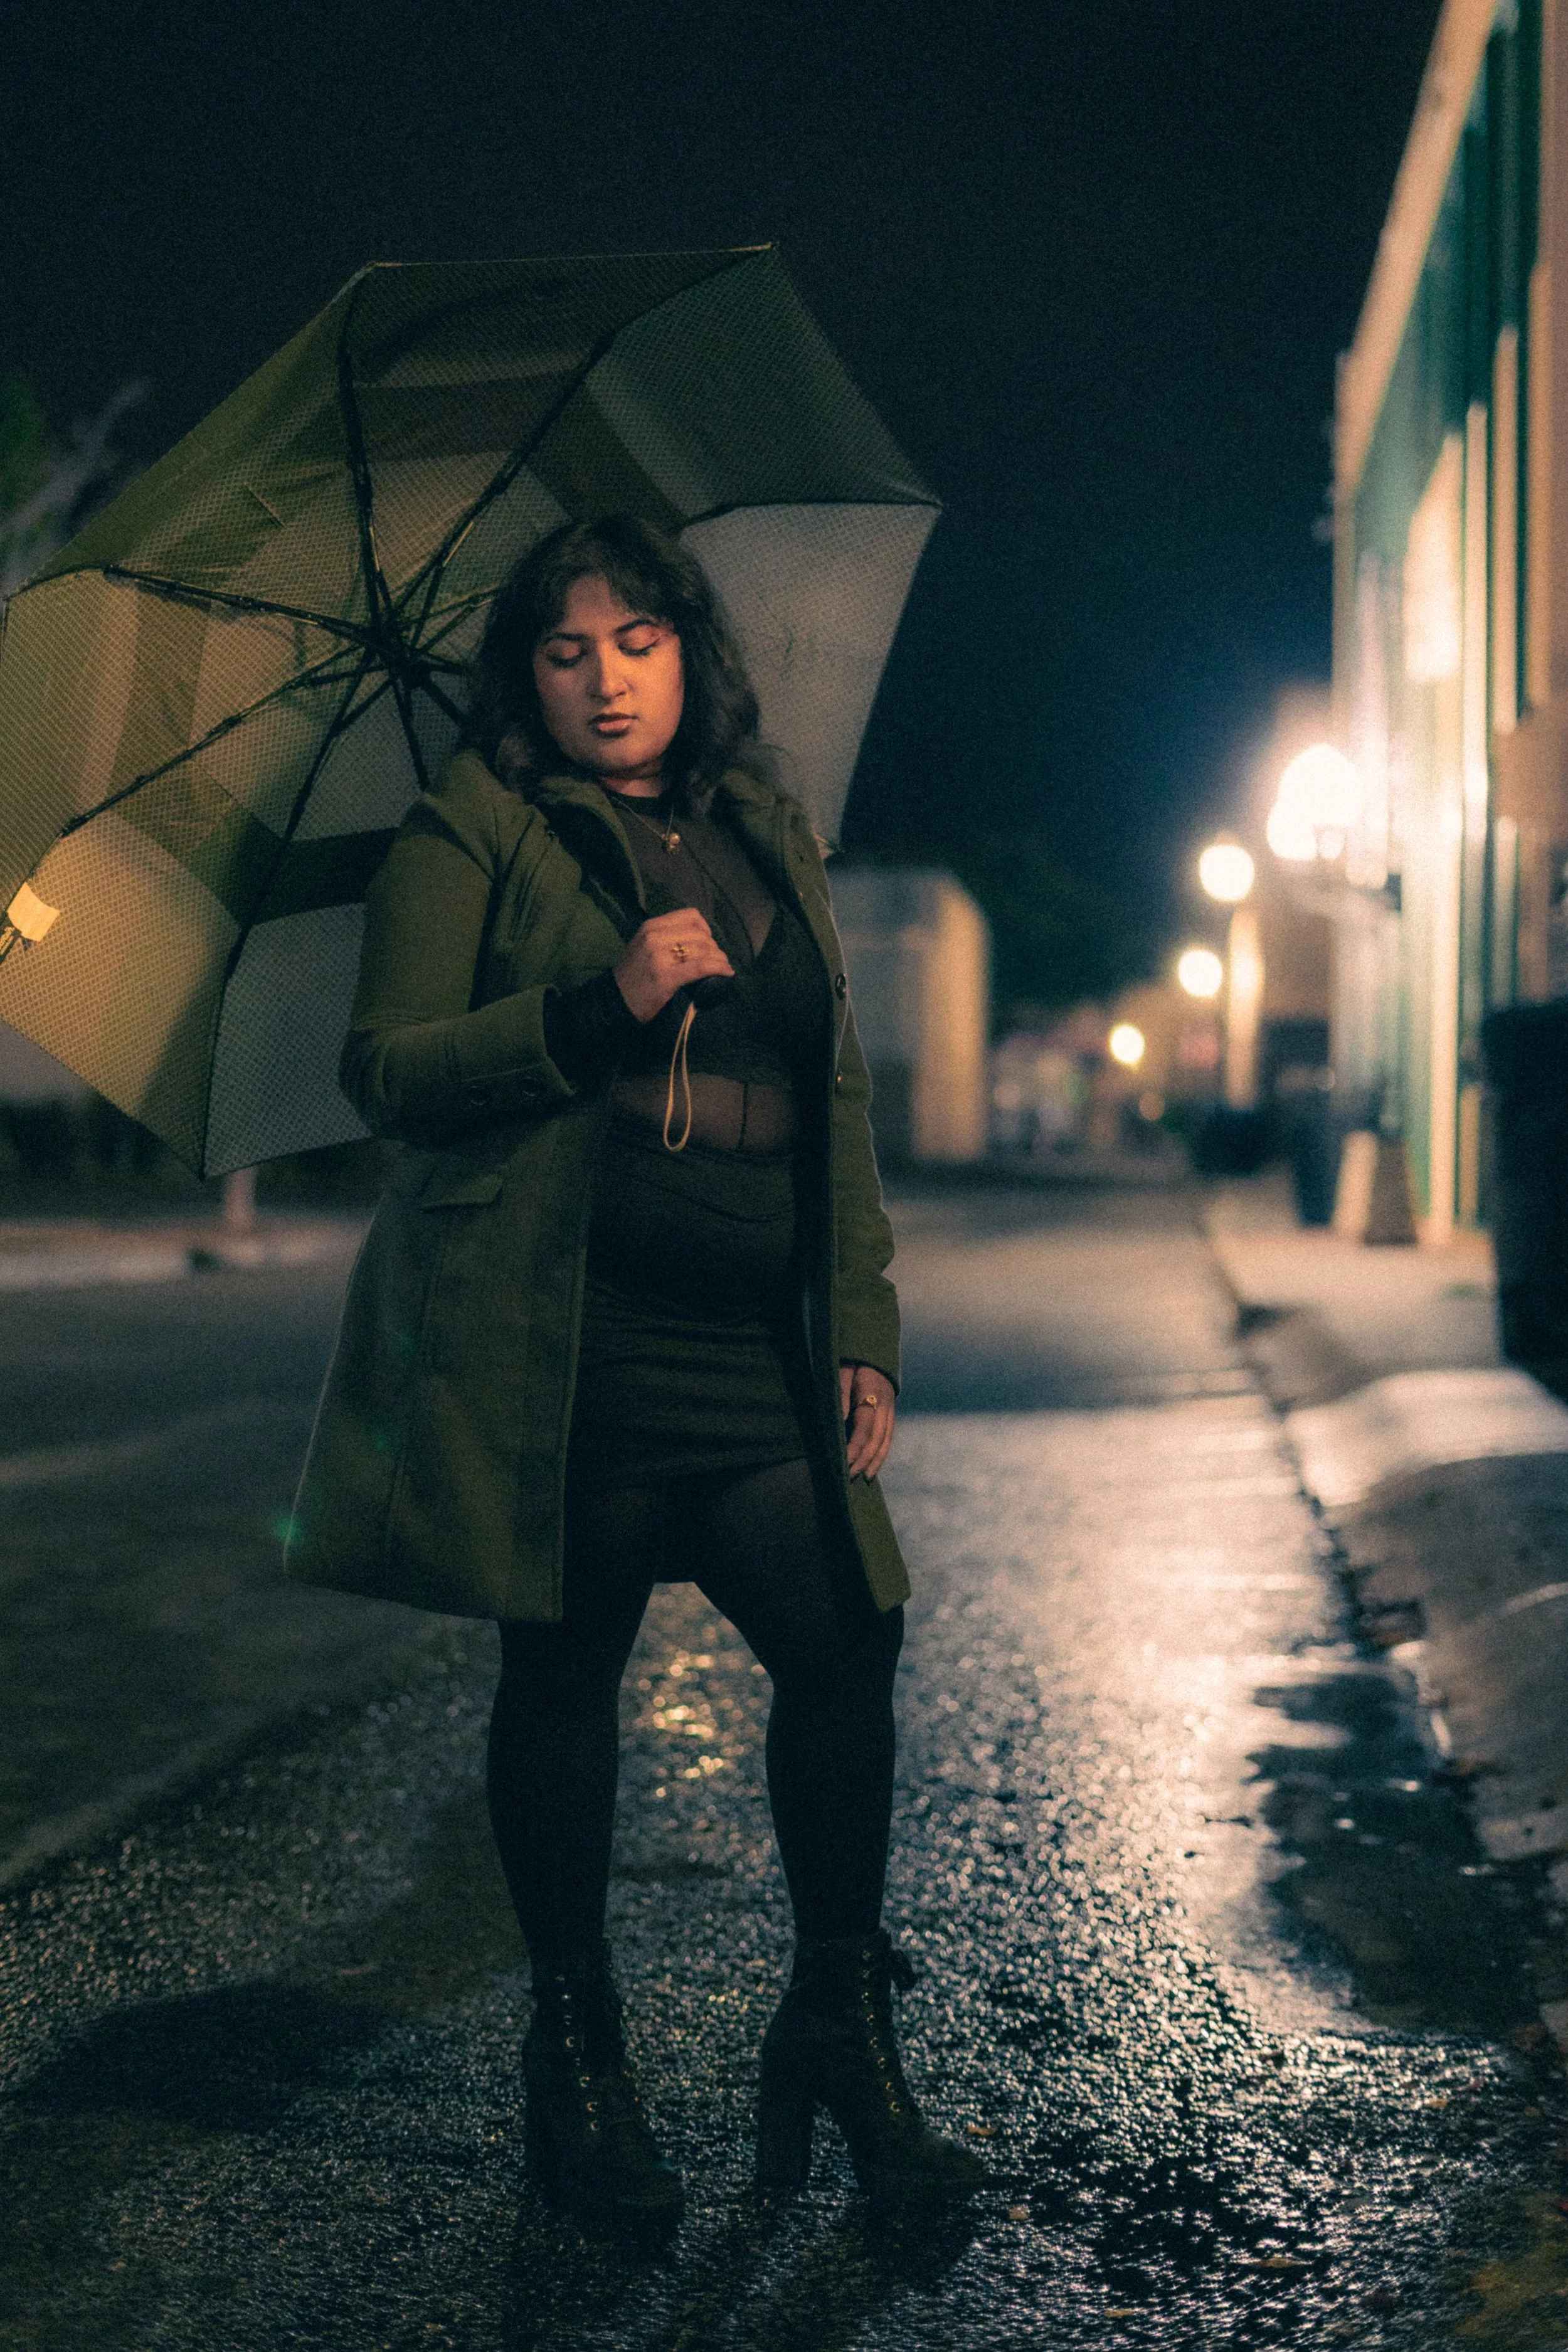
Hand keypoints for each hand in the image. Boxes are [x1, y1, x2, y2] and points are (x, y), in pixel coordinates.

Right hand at [612, 908, 733, 1021]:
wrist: (613, 1001)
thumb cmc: (632, 976)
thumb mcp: (644, 946)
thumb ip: (665, 937)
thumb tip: (698, 939)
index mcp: (650, 926)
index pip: (690, 916)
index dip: (706, 928)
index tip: (707, 943)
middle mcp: (655, 937)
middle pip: (700, 934)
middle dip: (714, 947)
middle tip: (717, 960)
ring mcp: (659, 956)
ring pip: (703, 949)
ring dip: (719, 958)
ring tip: (724, 967)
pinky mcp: (666, 977)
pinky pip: (701, 967)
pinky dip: (718, 968)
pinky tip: (727, 973)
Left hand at [840, 1362, 894, 1480]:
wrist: (873, 1348)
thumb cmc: (851, 1359)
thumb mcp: (841, 1371)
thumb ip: (840, 1395)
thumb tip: (839, 1421)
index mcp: (873, 1393)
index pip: (865, 1428)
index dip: (855, 1448)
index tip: (844, 1463)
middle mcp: (886, 1404)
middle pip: (877, 1438)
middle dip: (865, 1460)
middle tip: (851, 1477)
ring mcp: (891, 1408)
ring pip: (886, 1439)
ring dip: (876, 1460)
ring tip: (865, 1478)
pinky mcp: (891, 1411)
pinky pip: (888, 1436)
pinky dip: (882, 1452)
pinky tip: (873, 1464)